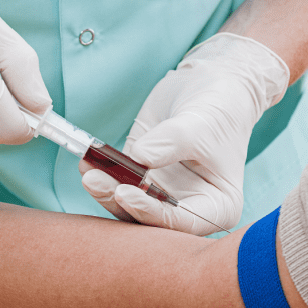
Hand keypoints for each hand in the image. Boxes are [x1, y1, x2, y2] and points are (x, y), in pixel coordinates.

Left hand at [81, 33, 288, 234]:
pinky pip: (118, 182)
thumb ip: (171, 143)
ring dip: (105, 190)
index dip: (149, 212)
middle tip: (94, 181)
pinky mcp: (141, 178)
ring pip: (128, 204)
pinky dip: (102, 173)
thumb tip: (138, 158)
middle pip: (148, 218)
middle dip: (119, 202)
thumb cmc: (220, 109)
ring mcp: (162, 195)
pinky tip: (88, 161)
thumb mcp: (201, 124)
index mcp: (217, 206)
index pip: (180, 222)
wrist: (210, 86)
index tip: (123, 193)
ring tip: (88, 171)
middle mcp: (188, 207)